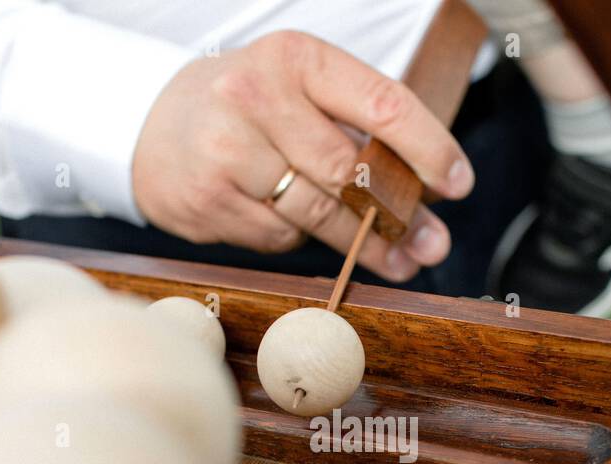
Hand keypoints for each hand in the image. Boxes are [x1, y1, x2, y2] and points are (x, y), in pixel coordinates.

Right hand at [131, 31, 474, 281]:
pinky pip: (279, 236)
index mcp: (295, 58)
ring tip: (397, 259)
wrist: (152, 126)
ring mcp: (227, 151)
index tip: (459, 184)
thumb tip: (427, 194)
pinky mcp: (209, 200)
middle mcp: (256, 96)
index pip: (382, 104)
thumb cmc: (248, 108)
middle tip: (433, 244)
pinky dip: (297, 237)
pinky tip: (294, 223)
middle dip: (400, 215)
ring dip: (362, 244)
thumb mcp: (299, 90)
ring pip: (317, 213)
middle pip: (351, 172)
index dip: (429, 149)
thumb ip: (357, 129)